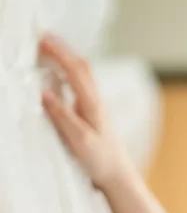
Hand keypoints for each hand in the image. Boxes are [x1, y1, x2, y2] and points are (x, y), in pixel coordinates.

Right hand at [40, 34, 136, 191]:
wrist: (118, 176)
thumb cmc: (101, 161)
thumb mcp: (80, 141)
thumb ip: (63, 117)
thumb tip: (44, 94)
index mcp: (93, 105)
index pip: (76, 71)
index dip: (59, 53)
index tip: (42, 40)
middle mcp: (96, 101)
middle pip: (82, 66)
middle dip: (63, 48)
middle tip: (42, 36)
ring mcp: (96, 106)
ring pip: (83, 73)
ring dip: (66, 57)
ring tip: (49, 47)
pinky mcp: (93, 113)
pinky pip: (81, 84)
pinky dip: (69, 71)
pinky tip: (60, 72)